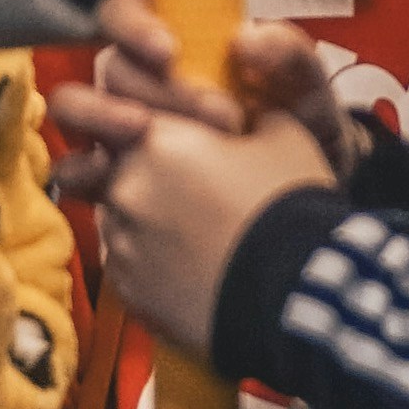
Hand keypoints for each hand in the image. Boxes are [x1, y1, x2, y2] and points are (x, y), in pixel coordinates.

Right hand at [48, 0, 355, 203]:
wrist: (303, 204)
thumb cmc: (299, 130)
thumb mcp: (308, 90)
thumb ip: (291, 56)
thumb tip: (245, 39)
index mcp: (176, 45)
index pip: (125, 13)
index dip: (133, 25)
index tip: (170, 51)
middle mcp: (139, 83)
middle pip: (109, 67)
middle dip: (155, 88)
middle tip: (216, 116)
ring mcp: (120, 131)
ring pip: (74, 109)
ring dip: (100, 117)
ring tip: (144, 135)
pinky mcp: (113, 180)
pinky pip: (72, 171)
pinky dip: (81, 172)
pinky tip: (110, 179)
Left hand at [99, 102, 336, 361]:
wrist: (293, 291)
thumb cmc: (288, 206)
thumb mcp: (283, 137)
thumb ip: (248, 120)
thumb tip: (247, 123)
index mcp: (152, 141)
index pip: (115, 116)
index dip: (141, 126)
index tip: (162, 136)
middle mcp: (122, 190)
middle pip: (116, 172)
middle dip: (149, 179)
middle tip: (194, 194)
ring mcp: (120, 245)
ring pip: (121, 222)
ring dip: (149, 224)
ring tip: (200, 239)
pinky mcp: (128, 292)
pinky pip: (131, 269)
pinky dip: (154, 267)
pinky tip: (194, 270)